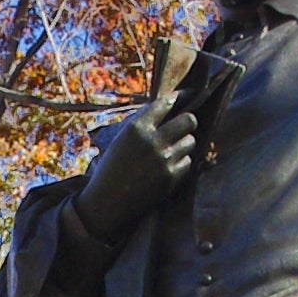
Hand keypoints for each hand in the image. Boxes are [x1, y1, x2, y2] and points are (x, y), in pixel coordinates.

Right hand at [73, 35, 203, 241]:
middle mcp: (152, 140)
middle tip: (185, 125)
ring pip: (190, 141)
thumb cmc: (112, 168)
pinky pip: (187, 162)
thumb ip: (143, 124)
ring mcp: (163, 159)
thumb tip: (169, 107)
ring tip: (170, 151)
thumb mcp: (121, 139)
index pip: (167, 103)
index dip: (180, 97)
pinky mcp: (171, 177)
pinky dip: (181, 163)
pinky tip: (166, 168)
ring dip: (184, 144)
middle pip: (189, 120)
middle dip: (188, 121)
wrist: (107, 202)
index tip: (190, 94)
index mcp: (136, 127)